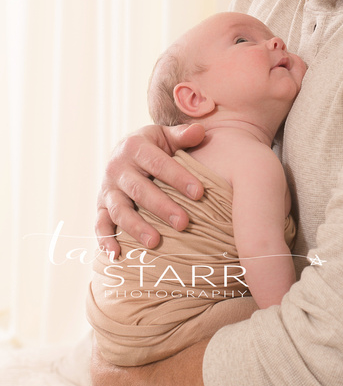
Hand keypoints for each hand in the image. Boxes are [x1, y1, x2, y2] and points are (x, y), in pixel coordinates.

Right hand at [96, 122, 205, 257]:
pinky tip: (116, 255)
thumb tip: (200, 131)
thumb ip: (183, 136)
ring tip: (155, 242)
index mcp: (135, 147)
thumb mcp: (165, 136)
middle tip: (184, 223)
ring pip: (119, 209)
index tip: (200, 193)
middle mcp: (117, 167)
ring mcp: (107, 188)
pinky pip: (100, 224)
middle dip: (162, 207)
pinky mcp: (100, 206)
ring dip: (136, 227)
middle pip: (140, 190)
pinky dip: (105, 239)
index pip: (159, 164)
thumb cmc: (154, 147)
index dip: (179, 178)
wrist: (124, 152)